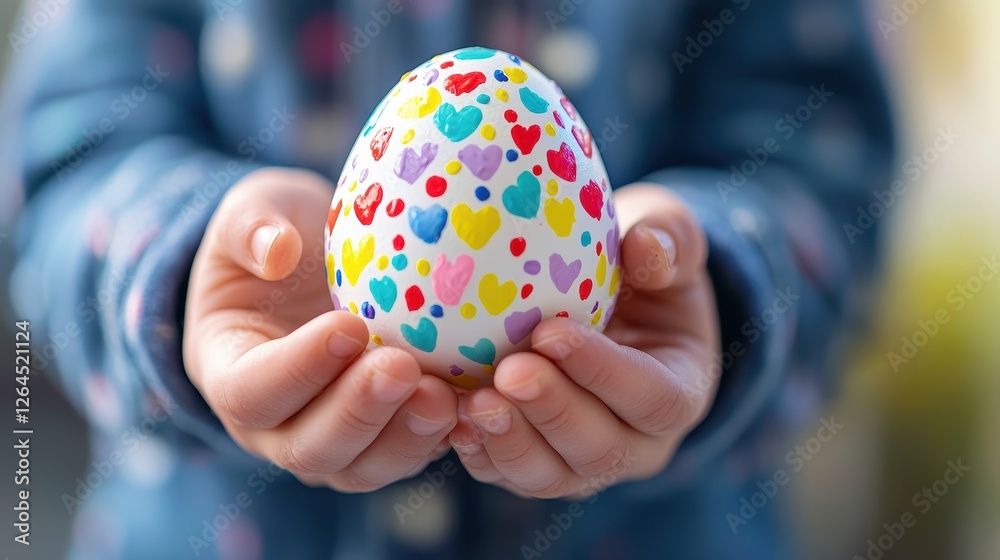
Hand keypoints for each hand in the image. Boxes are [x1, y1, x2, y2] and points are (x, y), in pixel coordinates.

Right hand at [183, 168, 457, 491]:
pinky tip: (472, 404)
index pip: (250, 391)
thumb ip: (253, 225)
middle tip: (403, 368)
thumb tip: (278, 251)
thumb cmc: (282, 235)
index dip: (297, 369)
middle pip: (307, 447)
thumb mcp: (256, 209)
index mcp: (228, 369)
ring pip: (361, 467)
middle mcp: (273, 424)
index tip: (348, 327)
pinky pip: (407, 456)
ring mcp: (330, 440)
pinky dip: (439, 439)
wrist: (321, 268)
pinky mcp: (382, 440)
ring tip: (444, 398)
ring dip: (403, 438)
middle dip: (358, 413)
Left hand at [448, 183, 720, 498]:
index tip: (551, 332)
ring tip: (473, 401)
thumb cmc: (637, 268)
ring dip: (511, 440)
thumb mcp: (664, 237)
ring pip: (551, 474)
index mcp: (678, 392)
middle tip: (509, 371)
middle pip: (600, 448)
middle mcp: (636, 443)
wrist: (605, 307)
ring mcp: (582, 463)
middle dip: (552, 411)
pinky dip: (478, 453)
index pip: (654, 398)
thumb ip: (667, 237)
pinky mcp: (534, 466)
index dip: (605, 372)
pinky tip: (449, 420)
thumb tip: (647, 249)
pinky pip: (506, 473)